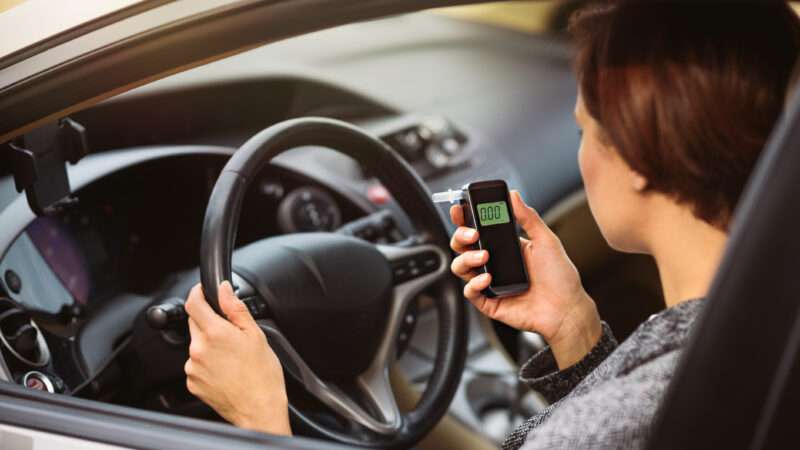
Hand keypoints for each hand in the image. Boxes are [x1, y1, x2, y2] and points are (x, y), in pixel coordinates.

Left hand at [184, 281, 290, 435]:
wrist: (259, 409)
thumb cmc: (262, 376)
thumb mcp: (255, 335)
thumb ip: (235, 308)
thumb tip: (224, 290)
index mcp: (215, 333)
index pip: (193, 303)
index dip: (197, 293)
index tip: (202, 292)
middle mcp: (199, 349)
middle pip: (195, 323)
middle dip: (209, 322)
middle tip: (230, 333)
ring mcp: (193, 368)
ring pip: (196, 345)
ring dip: (208, 345)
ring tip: (231, 358)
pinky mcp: (192, 383)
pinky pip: (196, 365)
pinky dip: (207, 363)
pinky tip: (225, 370)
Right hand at [449, 191, 601, 368]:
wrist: (567, 309)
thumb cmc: (560, 277)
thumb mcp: (546, 240)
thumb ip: (528, 217)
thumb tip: (514, 195)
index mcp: (504, 246)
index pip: (476, 228)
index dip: (463, 219)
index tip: (459, 209)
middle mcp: (493, 263)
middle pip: (462, 246)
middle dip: (460, 236)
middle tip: (473, 234)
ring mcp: (489, 283)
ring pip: (460, 267)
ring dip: (466, 258)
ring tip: (483, 257)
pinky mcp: (488, 302)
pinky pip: (469, 292)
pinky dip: (473, 284)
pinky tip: (487, 279)